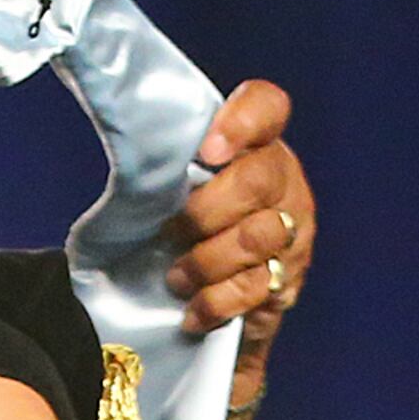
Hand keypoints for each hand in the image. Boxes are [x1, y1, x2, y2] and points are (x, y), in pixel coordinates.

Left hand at [168, 80, 315, 359]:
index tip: (207, 150)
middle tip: (171, 231)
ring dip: (207, 262)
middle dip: (206, 211)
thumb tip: (126, 145)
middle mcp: (284, 182)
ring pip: (257, 238)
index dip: (242, 122)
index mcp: (258, 144)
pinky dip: (218, 303)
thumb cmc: (187, 222)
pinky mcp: (289, 280)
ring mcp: (292, 232)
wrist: (212, 291)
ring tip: (175, 279)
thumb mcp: (178, 183)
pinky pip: (258, 290)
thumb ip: (168, 163)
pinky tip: (193, 311)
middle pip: (257, 181)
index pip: (266, 108)